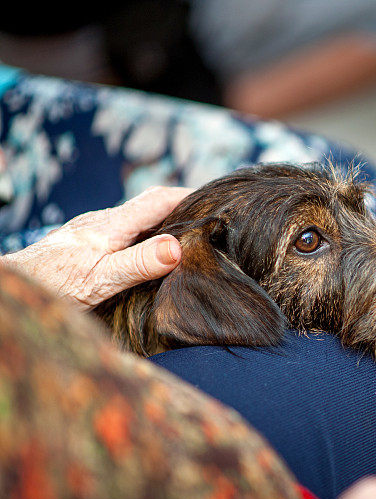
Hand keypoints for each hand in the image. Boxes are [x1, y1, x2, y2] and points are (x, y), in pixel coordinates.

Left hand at [1, 186, 192, 310]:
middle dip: (181, 205)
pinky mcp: (84, 243)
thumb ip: (139, 263)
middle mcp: (102, 221)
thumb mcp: (100, 281)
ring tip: (188, 232)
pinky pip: (123, 230)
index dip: (189, 195)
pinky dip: (145, 233)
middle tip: (210, 214)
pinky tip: (149, 249)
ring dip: (162, 220)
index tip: (216, 197)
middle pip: (150, 205)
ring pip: (136, 218)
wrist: (10, 288)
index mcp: (111, 225)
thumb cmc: (51, 288)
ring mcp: (91, 231)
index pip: (159, 199)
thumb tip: (177, 246)